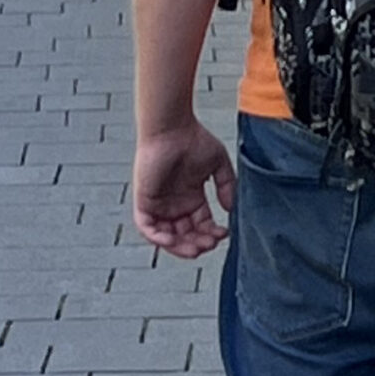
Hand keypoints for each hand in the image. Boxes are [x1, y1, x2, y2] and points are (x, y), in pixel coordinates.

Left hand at [132, 121, 234, 257]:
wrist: (171, 127)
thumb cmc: (193, 138)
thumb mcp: (218, 163)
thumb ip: (227, 185)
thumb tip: (230, 209)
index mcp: (191, 197)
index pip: (201, 226)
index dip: (212, 234)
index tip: (224, 233)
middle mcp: (175, 204)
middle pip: (186, 236)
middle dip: (199, 244)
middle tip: (210, 244)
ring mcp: (159, 205)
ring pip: (167, 237)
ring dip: (181, 247)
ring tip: (196, 248)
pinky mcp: (144, 202)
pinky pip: (147, 228)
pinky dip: (159, 238)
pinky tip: (173, 240)